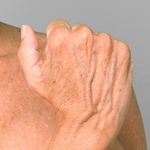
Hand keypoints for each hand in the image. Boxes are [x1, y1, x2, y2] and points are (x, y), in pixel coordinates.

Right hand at [18, 20, 132, 146]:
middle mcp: (84, 35)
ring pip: (97, 39)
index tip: (64, 63)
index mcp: (61, 38)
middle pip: (78, 31)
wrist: (91, 123)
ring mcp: (106, 42)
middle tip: (78, 72)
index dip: (59, 46)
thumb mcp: (34, 79)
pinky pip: (114, 47)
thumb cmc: (61, 104)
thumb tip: (26, 28)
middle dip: (77, 47)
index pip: (58, 26)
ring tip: (92, 76)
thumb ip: (26, 50)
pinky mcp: (123, 50)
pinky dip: (110, 58)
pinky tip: (104, 75)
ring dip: (95, 51)